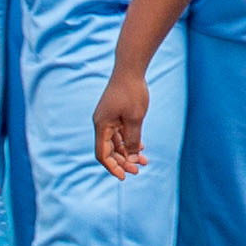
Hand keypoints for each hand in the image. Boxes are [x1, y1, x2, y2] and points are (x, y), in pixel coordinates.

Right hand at [90, 66, 153, 180]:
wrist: (130, 68)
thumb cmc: (132, 92)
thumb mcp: (135, 118)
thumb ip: (131, 139)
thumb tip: (129, 157)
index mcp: (102, 126)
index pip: (102, 154)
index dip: (112, 167)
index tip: (124, 177)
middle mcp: (102, 124)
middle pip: (109, 150)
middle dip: (122, 162)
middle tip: (138, 170)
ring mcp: (108, 119)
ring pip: (116, 142)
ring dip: (128, 153)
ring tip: (143, 161)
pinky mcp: (115, 114)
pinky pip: (120, 133)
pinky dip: (129, 142)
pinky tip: (140, 148)